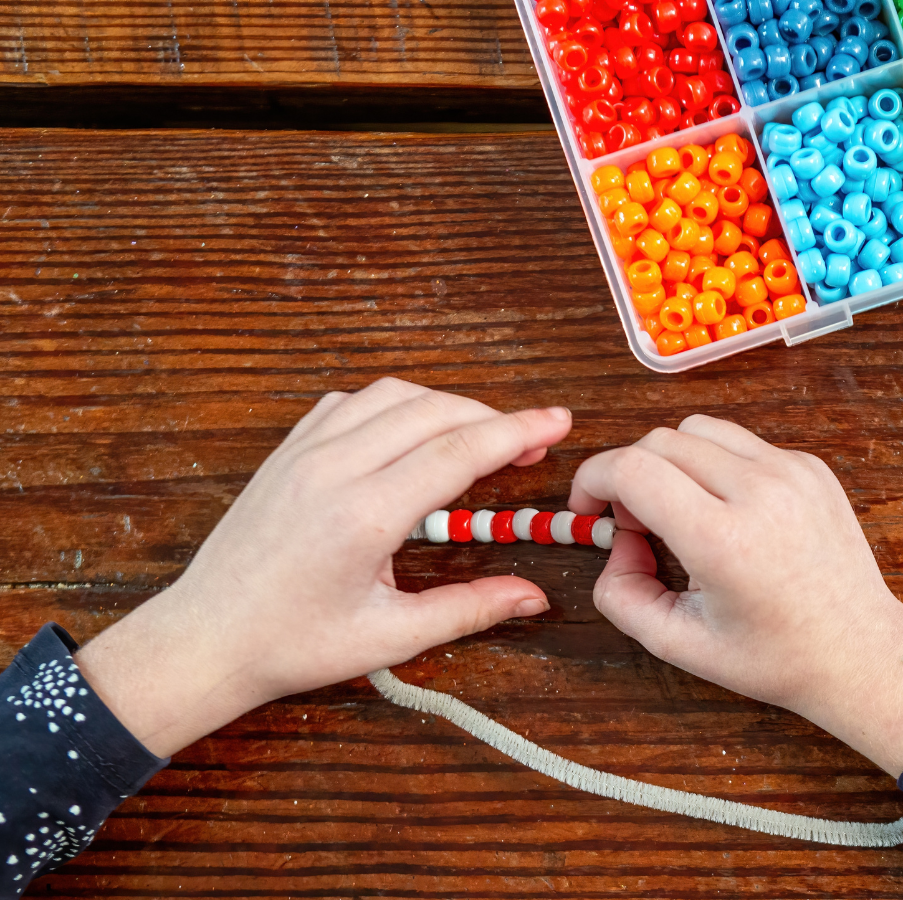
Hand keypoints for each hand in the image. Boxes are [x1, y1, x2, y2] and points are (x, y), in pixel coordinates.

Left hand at [75, 378, 571, 757]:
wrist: (204, 638)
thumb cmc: (292, 645)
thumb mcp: (389, 637)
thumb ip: (469, 609)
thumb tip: (533, 597)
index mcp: (364, 514)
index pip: (459, 450)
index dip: (518, 430)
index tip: (559, 421)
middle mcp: (334, 468)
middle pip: (434, 410)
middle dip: (493, 418)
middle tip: (532, 443)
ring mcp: (304, 452)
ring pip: (393, 394)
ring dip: (446, 406)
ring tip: (479, 437)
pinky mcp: (286, 451)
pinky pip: (350, 402)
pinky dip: (394, 405)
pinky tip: (411, 434)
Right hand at [569, 415, 902, 773]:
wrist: (859, 651)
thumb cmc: (772, 656)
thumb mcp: (678, 643)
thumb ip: (621, 593)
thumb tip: (617, 541)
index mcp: (723, 540)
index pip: (632, 468)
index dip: (592, 479)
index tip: (590, 508)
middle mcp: (760, 492)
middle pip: (660, 440)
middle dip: (629, 473)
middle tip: (637, 524)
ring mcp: (792, 472)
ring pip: (699, 429)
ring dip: (672, 461)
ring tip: (681, 513)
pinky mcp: (811, 466)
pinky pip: (741, 443)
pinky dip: (716, 466)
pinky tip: (728, 513)